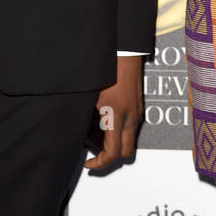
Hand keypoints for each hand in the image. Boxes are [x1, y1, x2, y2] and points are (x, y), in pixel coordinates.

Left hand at [86, 55, 143, 171]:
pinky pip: (131, 128)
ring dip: (115, 144)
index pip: (112, 153)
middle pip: (126, 153)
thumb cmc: (106, 70)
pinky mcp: (138, 106)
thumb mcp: (88, 96)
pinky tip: (105, 121)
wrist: (123, 51)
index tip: (88, 162)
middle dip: (110, 159)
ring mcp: (136, 112)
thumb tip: (76, 131)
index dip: (99, 163)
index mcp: (116, 115)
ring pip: (129, 141)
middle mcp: (130, 117)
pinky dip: (120, 132)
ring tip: (96, 135)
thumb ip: (84, 115)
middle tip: (93, 155)